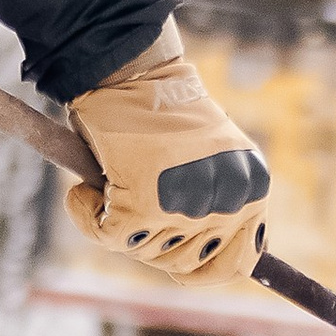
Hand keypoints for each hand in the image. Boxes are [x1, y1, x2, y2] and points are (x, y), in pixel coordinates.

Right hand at [64, 24, 269, 278]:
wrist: (130, 69)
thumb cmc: (164, 112)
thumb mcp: (211, 160)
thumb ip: (213, 205)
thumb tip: (196, 265)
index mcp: (251, 190)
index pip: (239, 263)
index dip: (204, 267)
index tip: (178, 252)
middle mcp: (226, 201)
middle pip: (185, 262)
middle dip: (155, 242)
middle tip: (135, 205)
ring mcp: (184, 206)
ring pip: (144, 251)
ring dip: (120, 227)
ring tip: (113, 184)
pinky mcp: (140, 203)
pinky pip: (107, 236)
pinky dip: (87, 215)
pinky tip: (85, 189)